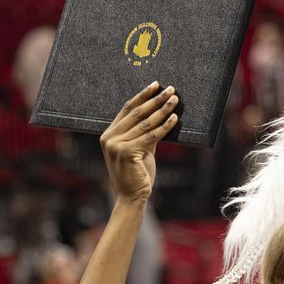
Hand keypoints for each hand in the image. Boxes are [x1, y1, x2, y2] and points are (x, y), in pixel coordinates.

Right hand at [101, 82, 179, 204]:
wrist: (131, 197)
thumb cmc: (136, 175)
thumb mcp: (139, 150)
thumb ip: (144, 134)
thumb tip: (160, 114)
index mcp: (108, 135)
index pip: (127, 109)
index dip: (142, 96)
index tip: (156, 85)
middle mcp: (109, 138)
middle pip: (136, 112)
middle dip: (155, 99)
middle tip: (170, 89)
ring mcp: (116, 145)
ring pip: (145, 123)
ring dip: (162, 109)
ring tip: (175, 99)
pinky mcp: (127, 152)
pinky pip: (151, 135)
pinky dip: (165, 126)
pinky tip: (175, 118)